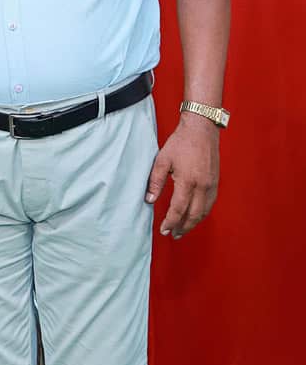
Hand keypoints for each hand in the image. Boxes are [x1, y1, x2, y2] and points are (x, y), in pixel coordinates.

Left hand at [146, 113, 220, 239]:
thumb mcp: (162, 160)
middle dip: (183, 227)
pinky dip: (202, 213)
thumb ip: (155, 181)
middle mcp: (203, 186)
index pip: (178, 209)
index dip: (170, 222)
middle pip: (193, 215)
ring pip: (204, 211)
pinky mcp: (216, 182)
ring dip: (193, 223)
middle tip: (173, 235)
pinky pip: (210, 204)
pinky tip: (194, 216)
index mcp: (188, 181)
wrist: (202, 129)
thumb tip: (149, 200)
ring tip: (182, 230)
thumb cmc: (180, 143)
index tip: (164, 230)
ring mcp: (212, 185)